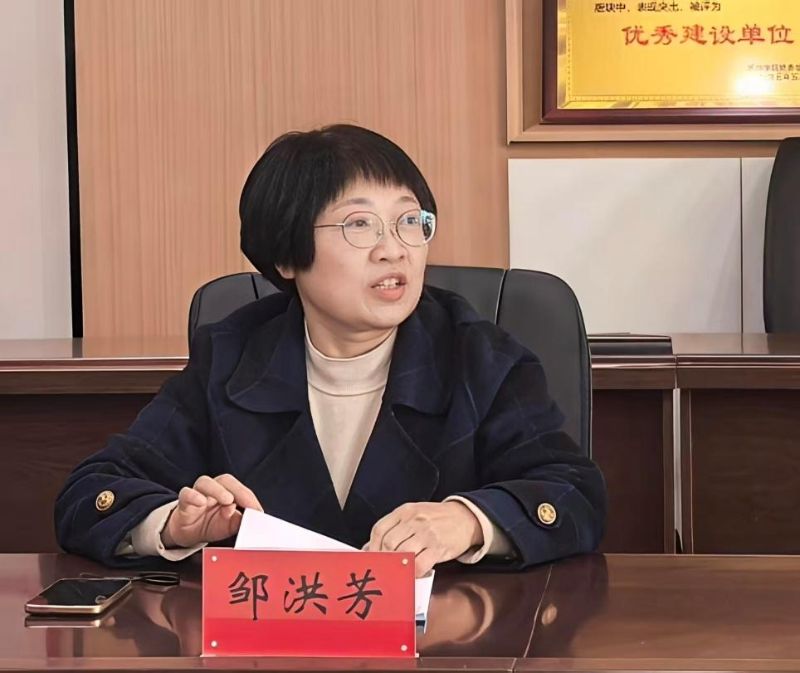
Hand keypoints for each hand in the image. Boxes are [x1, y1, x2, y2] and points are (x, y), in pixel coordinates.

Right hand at [161, 474, 262, 548]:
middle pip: (224, 480)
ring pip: (205, 482)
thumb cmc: (212, 524)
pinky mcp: (183, 503)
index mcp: (226, 491)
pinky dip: (193, 496)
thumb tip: (252, 518)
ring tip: (227, 500)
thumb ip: (240, 520)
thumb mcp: (230, 525)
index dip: (249, 498)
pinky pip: (186, 494)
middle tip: (247, 504)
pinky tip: (201, 502)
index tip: (258, 511)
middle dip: (238, 490)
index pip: (239, 488)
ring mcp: (197, 493)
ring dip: (218, 490)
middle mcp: (212, 488)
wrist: (189, 534)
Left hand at [366, 501, 482, 576]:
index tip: (371, 558)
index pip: (379, 529)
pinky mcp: (438, 547)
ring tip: (396, 572)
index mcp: (405, 511)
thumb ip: (395, 527)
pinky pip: (419, 564)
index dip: (372, 547)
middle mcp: (414, 520)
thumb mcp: (414, 514)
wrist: (466, 517)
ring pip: (402, 554)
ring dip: (396, 566)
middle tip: (383, 568)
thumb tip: (372, 548)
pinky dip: (413, 572)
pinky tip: (412, 574)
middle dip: (383, 559)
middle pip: (388, 543)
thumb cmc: (437, 518)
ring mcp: (426, 533)